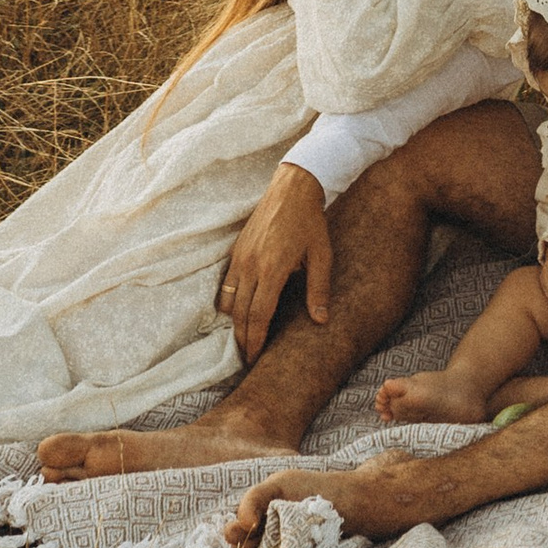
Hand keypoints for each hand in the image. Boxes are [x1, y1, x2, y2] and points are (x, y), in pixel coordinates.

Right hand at [216, 164, 330, 366]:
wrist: (292, 187)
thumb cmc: (311, 222)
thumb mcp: (322, 255)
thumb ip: (319, 289)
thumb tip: (321, 321)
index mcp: (273, 268)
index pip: (259, 315)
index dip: (256, 340)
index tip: (256, 359)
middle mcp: (251, 264)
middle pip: (240, 313)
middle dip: (243, 338)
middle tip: (248, 358)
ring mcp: (240, 256)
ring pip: (229, 300)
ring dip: (234, 322)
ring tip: (244, 338)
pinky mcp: (236, 249)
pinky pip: (226, 283)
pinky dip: (228, 302)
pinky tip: (238, 311)